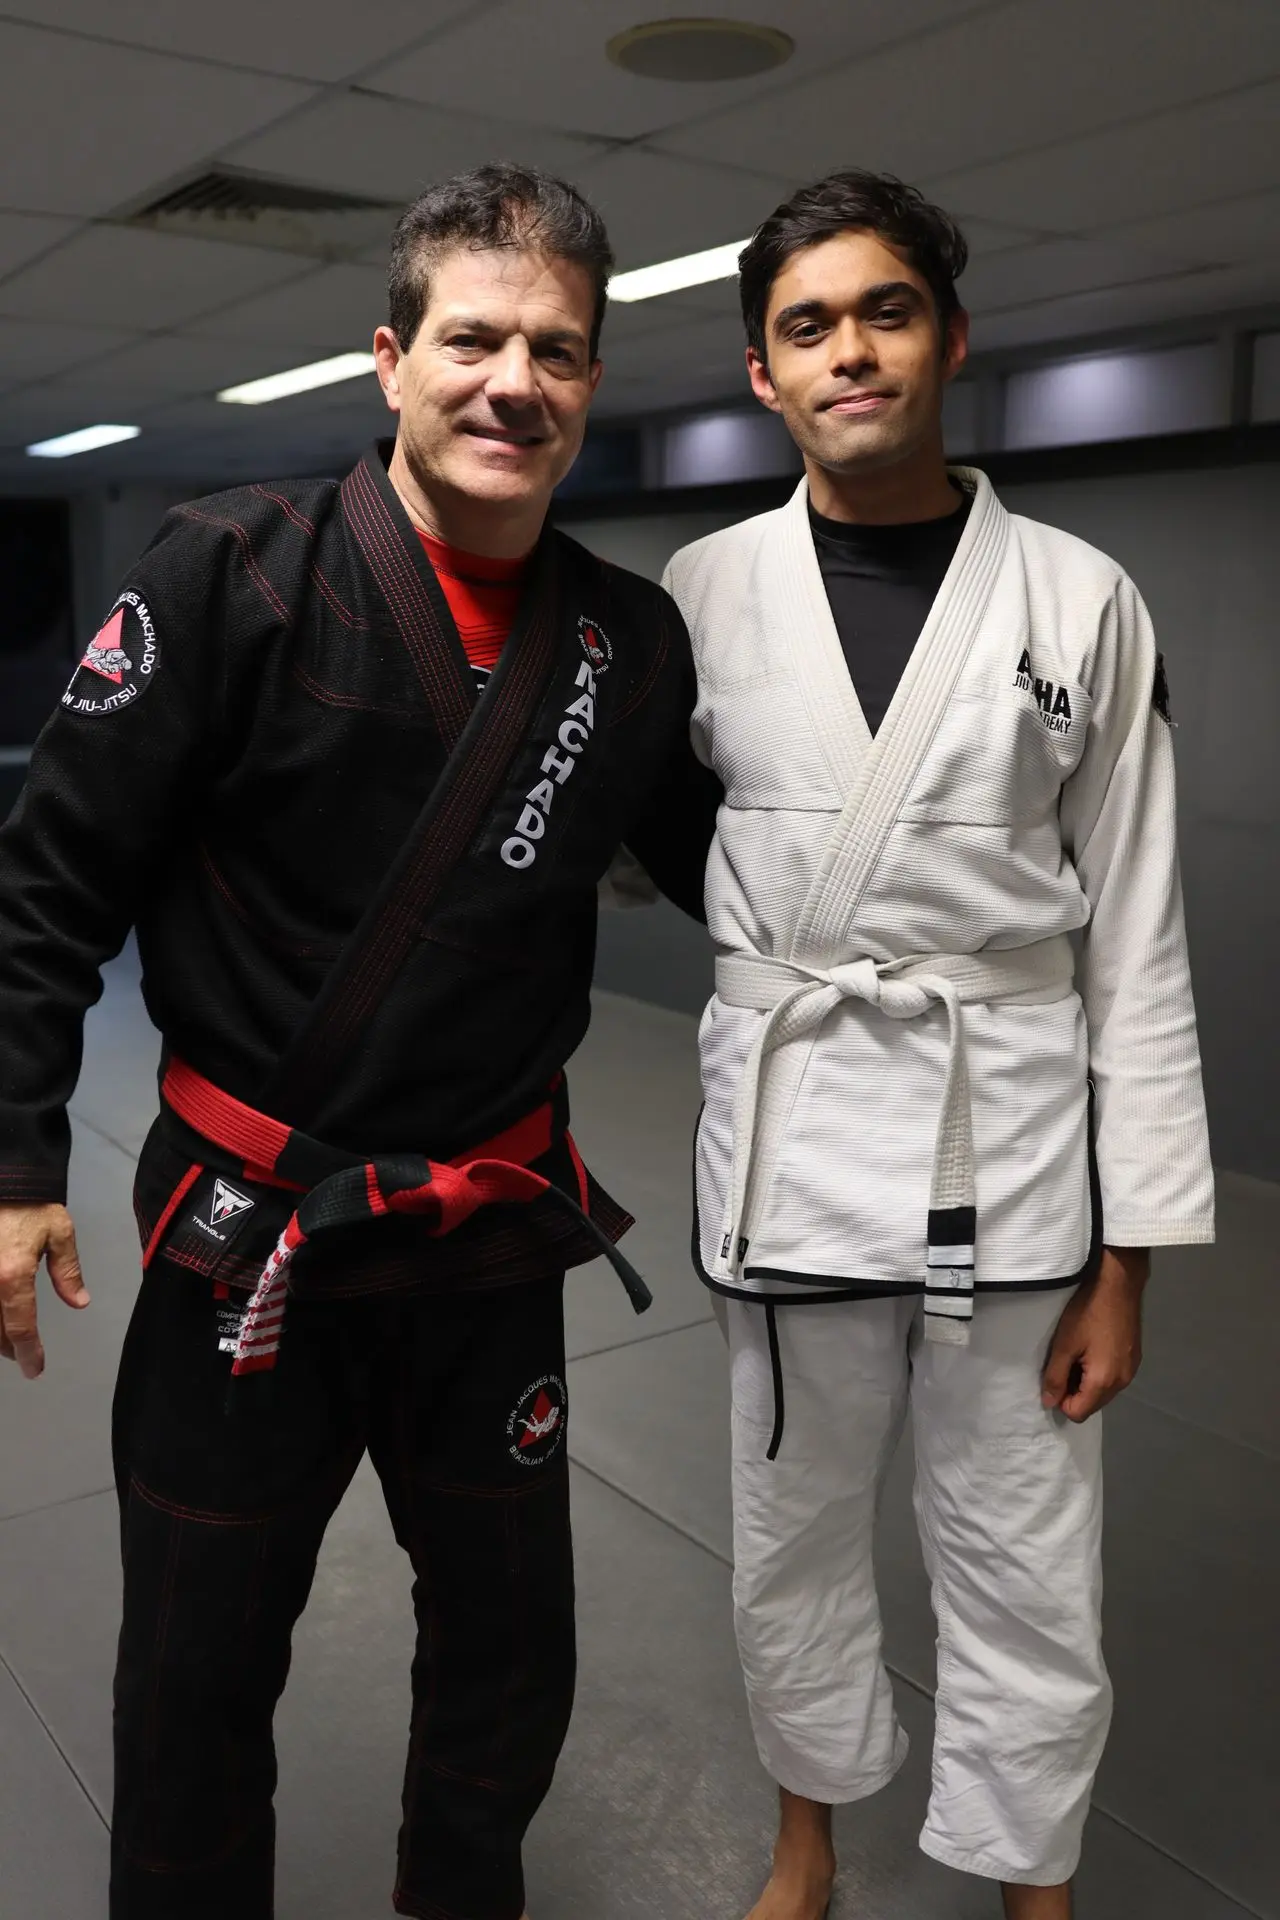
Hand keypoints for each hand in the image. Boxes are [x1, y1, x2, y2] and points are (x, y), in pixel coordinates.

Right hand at [0, 1203, 89, 1380]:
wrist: (4, 1179)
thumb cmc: (30, 1204)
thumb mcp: (58, 1233)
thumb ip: (67, 1272)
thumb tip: (79, 1303)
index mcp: (11, 1275)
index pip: (19, 1327)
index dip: (28, 1353)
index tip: (35, 1369)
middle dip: (9, 1348)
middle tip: (23, 1354)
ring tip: (7, 1340)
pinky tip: (0, 1316)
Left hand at [1041, 1246, 1147, 1423]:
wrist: (1119, 1284)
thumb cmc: (1088, 1312)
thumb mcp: (1064, 1344)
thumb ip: (1055, 1377)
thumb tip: (1049, 1402)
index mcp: (1104, 1382)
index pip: (1078, 1413)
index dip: (1061, 1399)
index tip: (1054, 1376)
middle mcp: (1122, 1382)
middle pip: (1092, 1404)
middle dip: (1074, 1391)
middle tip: (1063, 1362)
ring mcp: (1131, 1370)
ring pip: (1103, 1392)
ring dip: (1086, 1381)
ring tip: (1077, 1353)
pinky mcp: (1134, 1358)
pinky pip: (1113, 1377)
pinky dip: (1099, 1371)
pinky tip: (1092, 1348)